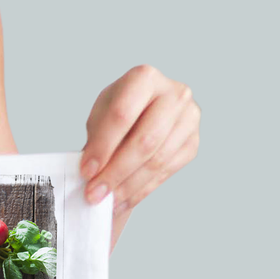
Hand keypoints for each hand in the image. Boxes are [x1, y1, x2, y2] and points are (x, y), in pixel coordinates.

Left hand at [79, 65, 198, 242]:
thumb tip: (92, 174)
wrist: (143, 115)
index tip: (86, 171)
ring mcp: (189, 118)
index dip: (103, 146)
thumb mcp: (101, 116)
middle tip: (94, 193)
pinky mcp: (193, 143)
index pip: (122, 115)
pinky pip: (166, 172)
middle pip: (145, 141)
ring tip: (106, 201)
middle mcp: (174, 93)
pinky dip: (142, 190)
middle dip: (116, 172)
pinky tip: (123, 200)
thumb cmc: (118, 113)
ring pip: (157, 161)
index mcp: (145, 78)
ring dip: (128, 186)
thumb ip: (98, 139)